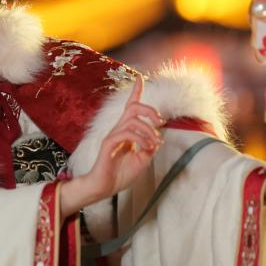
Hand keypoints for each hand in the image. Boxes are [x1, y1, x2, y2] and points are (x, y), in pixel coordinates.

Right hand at [60, 78, 163, 215]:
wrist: (104, 187)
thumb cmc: (121, 174)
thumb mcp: (142, 160)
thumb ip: (149, 147)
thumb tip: (157, 138)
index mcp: (126, 131)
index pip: (130, 107)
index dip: (135, 92)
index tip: (140, 78)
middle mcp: (119, 129)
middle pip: (133, 107)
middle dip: (150, 110)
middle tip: (160, 121)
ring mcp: (113, 135)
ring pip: (133, 119)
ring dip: (149, 129)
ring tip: (155, 142)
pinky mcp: (109, 143)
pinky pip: (127, 133)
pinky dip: (141, 138)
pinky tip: (146, 147)